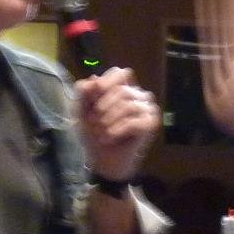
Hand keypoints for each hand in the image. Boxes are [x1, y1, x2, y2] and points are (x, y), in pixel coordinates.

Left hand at [77, 66, 159, 181]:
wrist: (102, 160)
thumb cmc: (94, 134)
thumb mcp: (82, 112)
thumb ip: (84, 94)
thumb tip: (93, 78)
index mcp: (122, 88)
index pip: (121, 73)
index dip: (108, 81)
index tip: (96, 91)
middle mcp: (138, 96)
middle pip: (122, 90)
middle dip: (104, 108)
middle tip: (95, 123)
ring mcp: (147, 109)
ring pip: (128, 105)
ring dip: (109, 121)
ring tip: (101, 132)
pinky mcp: (151, 124)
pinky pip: (134, 121)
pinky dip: (118, 130)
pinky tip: (110, 137)